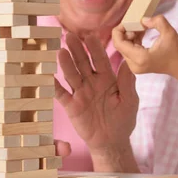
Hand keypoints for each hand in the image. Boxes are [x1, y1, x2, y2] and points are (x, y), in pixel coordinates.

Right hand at [55, 33, 138, 154]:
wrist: (112, 142)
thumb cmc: (123, 119)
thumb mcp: (130, 100)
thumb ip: (127, 82)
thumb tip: (128, 62)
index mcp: (107, 78)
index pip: (100, 60)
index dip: (95, 48)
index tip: (90, 36)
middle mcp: (92, 82)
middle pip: (83, 63)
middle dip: (77, 50)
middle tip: (70, 36)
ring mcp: (80, 93)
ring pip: (72, 75)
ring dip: (66, 63)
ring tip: (61, 51)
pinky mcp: (71, 105)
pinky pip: (61, 93)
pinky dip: (54, 85)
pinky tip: (48, 75)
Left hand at [112, 15, 177, 76]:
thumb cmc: (176, 50)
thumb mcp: (169, 32)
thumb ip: (157, 21)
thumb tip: (143, 20)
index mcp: (140, 57)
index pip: (119, 43)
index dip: (119, 30)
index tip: (128, 21)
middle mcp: (134, 64)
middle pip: (120, 45)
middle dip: (126, 32)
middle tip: (137, 24)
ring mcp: (134, 67)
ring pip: (124, 47)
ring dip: (130, 35)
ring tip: (141, 28)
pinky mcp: (136, 66)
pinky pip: (128, 50)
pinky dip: (133, 41)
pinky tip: (141, 33)